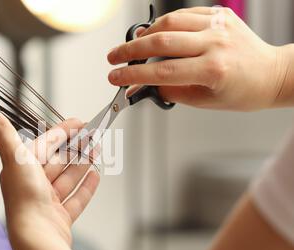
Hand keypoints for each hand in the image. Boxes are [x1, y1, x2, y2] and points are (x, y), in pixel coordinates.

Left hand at [0, 102, 99, 248]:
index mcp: (21, 169)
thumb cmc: (23, 199)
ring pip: (68, 179)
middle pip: (58, 161)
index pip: (45, 144)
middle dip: (76, 148)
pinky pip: (76, 199)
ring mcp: (47, 203)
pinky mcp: (60, 218)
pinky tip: (96, 175)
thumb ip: (1, 131)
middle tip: (94, 136)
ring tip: (97, 151)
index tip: (79, 123)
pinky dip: (86, 187)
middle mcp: (33, 185)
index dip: (62, 132)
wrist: (36, 238)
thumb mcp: (14, 157)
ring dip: (82, 164)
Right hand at [107, 6, 293, 109]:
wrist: (270, 74)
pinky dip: (164, 23)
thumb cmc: (243, 91)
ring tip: (133, 46)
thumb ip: (171, 91)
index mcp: (214, 69)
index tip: (116, 77)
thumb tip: (143, 85)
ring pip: (170, 21)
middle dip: (130, 51)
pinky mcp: (218, 14)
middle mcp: (216, 43)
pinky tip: (155, 33)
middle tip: (114, 57)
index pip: (162, 71)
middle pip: (161, 41)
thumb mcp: (204, 101)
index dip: (133, 75)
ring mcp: (218, 25)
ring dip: (145, 34)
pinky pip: (183, 13)